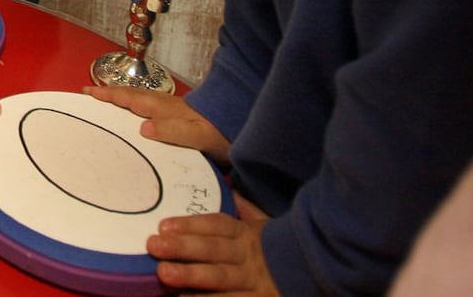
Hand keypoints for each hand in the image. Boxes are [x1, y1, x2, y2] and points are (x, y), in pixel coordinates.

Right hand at [85, 85, 230, 162]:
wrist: (243, 128)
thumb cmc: (220, 135)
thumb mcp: (197, 136)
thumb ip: (172, 132)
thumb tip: (143, 127)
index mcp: (163, 109)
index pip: (130, 99)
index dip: (109, 96)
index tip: (88, 92)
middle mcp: (165, 106)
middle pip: (131, 95)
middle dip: (109, 93)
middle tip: (89, 92)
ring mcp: (173, 111)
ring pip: (140, 100)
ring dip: (121, 99)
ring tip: (106, 100)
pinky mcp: (180, 118)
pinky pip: (149, 109)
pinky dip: (135, 107)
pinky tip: (137, 116)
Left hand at [148, 196, 276, 295]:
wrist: (319, 273)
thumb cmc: (283, 251)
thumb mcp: (267, 228)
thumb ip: (248, 210)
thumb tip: (232, 190)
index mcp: (248, 235)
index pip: (217, 226)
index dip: (190, 225)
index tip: (164, 226)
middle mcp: (249, 257)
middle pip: (214, 250)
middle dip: (184, 247)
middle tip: (153, 245)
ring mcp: (254, 282)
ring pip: (220, 278)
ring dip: (191, 276)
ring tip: (163, 273)